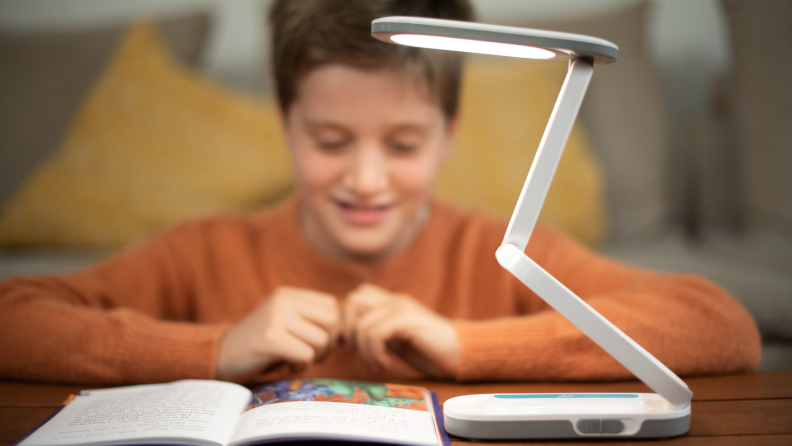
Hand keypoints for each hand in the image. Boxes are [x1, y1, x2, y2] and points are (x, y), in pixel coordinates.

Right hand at [216, 286, 340, 381]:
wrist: (219, 357)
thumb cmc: (259, 346)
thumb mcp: (284, 323)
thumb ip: (310, 320)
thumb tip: (346, 331)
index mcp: (288, 294)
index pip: (331, 307)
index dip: (331, 330)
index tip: (316, 343)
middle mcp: (283, 301)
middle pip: (331, 322)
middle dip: (327, 344)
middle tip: (309, 355)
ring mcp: (276, 318)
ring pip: (321, 340)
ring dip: (313, 357)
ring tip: (293, 359)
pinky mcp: (270, 339)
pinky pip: (306, 354)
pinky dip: (301, 365)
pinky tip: (286, 365)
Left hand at [343, 284, 459, 378]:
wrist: (462, 354)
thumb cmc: (430, 351)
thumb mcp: (396, 340)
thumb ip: (377, 333)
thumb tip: (347, 339)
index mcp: (391, 302)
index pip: (355, 297)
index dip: (345, 321)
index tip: (351, 347)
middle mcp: (395, 300)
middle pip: (353, 300)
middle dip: (347, 330)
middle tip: (355, 352)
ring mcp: (402, 308)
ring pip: (362, 323)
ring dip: (364, 350)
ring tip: (379, 365)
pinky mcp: (407, 320)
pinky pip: (375, 334)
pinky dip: (374, 354)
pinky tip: (386, 365)